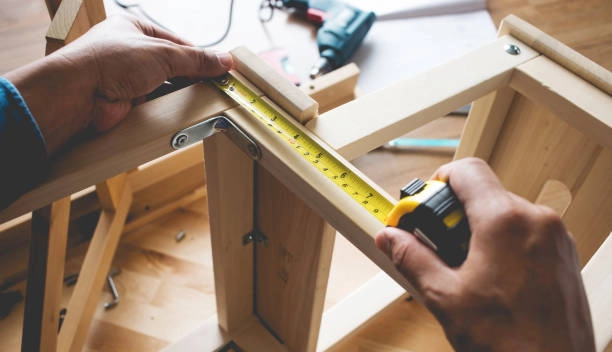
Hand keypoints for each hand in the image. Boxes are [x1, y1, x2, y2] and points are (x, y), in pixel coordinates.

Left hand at [5, 14, 232, 154]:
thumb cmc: (109, 60)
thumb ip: (195, 59)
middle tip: (213, 86)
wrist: (79, 93)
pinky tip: (179, 110)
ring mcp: (125, 78)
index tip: (219, 68)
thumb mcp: (163, 54)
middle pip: (172, 66)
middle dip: (190, 77)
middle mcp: (129, 52)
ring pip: (163, 86)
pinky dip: (166, 107)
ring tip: (199, 99)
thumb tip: (223, 60)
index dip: (199, 56)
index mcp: (135, 28)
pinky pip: (153, 104)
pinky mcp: (124, 102)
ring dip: (178, 94)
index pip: (177, 42)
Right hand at [376, 158, 594, 350]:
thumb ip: (411, 258)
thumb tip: (390, 239)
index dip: (439, 181)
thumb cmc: (511, 344)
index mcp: (505, 221)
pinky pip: (525, 231)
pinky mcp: (563, 254)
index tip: (425, 206)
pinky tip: (488, 276)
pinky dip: (501, 243)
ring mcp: (555, 237)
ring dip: (477, 231)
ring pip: (504, 213)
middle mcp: (537, 220)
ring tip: (463, 269)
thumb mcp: (445, 297)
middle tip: (436, 246)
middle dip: (453, 216)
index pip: (467, 171)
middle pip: (483, 194)